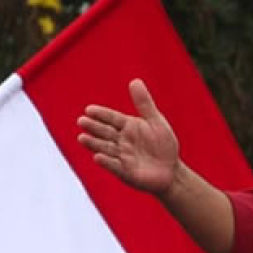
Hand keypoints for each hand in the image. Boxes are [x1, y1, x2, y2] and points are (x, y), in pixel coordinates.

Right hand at [77, 79, 179, 194]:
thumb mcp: (156, 121)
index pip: (112, 118)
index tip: (89, 109)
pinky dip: (106, 162)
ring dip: (94, 143)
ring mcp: (122, 156)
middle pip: (105, 132)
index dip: (101, 114)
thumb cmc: (163, 145)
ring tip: (82, 138)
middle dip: (93, 127)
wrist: (171, 170)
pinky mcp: (125, 172)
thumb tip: (135, 81)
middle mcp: (122, 141)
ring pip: (105, 148)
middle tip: (81, 121)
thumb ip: (144, 103)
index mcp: (128, 127)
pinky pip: (115, 166)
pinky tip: (97, 157)